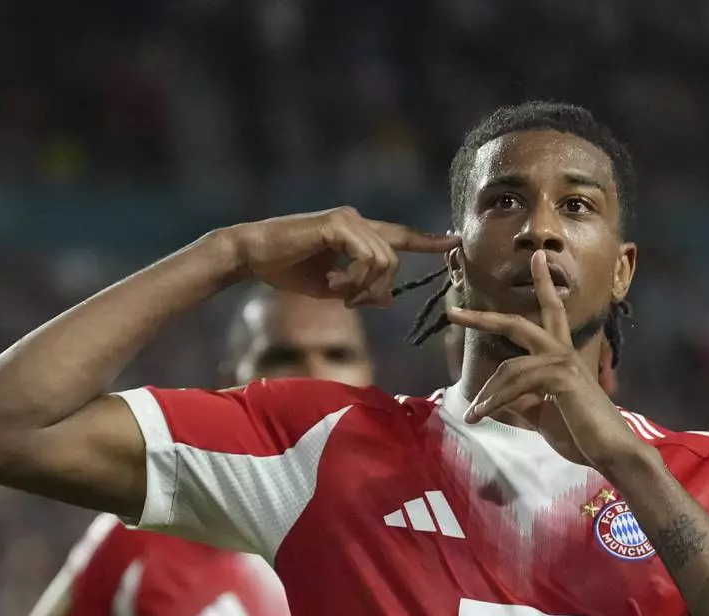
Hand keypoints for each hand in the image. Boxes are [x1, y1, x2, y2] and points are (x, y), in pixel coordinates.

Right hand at [228, 206, 458, 306]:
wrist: (253, 255)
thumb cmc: (286, 270)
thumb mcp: (330, 288)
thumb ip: (359, 291)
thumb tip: (388, 298)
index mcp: (357, 232)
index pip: (400, 236)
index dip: (428, 241)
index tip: (455, 241)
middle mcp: (357, 220)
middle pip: (393, 260)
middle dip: (377, 290)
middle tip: (350, 303)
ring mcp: (348, 219)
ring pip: (383, 261)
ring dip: (364, 287)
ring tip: (339, 295)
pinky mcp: (338, 224)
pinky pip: (367, 257)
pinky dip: (355, 279)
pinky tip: (334, 285)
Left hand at [446, 251, 644, 469]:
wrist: (610, 452)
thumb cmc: (581, 434)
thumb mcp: (543, 415)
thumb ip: (522, 401)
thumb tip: (495, 400)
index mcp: (561, 356)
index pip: (551, 312)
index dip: (542, 284)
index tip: (537, 257)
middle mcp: (563, 352)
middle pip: (518, 323)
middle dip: (484, 318)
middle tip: (454, 312)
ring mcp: (563, 362)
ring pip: (510, 367)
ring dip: (487, 393)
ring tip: (473, 414)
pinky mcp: (561, 378)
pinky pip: (517, 383)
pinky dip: (495, 400)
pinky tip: (483, 415)